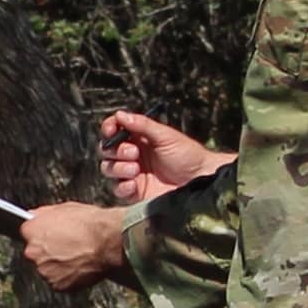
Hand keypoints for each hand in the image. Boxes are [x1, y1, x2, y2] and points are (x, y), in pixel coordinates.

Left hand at [19, 201, 132, 291]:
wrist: (109, 242)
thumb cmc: (91, 224)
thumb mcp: (65, 208)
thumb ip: (44, 214)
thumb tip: (34, 215)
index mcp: (32, 232)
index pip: (28, 233)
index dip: (42, 234)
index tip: (51, 235)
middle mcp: (33, 253)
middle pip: (36, 253)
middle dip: (48, 250)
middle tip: (67, 247)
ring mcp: (44, 270)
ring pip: (46, 268)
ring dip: (56, 265)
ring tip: (76, 257)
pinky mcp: (57, 285)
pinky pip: (58, 281)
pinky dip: (66, 276)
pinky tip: (79, 266)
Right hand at [100, 108, 230, 203]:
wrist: (200, 180)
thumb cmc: (188, 154)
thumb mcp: (165, 136)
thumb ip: (142, 125)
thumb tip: (119, 114)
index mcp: (139, 138)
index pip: (114, 131)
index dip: (109, 128)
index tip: (111, 129)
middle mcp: (132, 155)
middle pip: (107, 151)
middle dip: (116, 150)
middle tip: (134, 153)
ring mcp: (132, 174)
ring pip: (108, 169)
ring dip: (118, 167)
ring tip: (136, 169)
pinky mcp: (135, 192)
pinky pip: (117, 189)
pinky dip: (122, 186)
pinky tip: (134, 184)